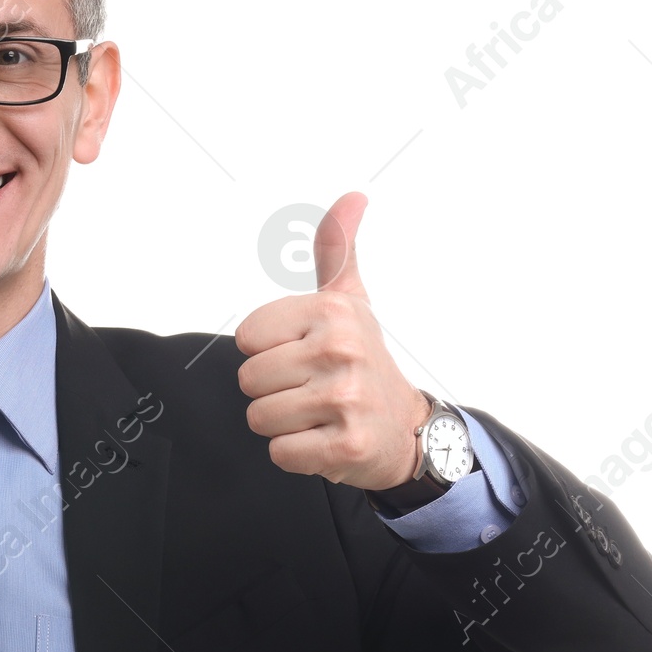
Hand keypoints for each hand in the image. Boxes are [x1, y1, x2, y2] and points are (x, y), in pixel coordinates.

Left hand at [236, 192, 430, 490]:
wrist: (405, 430)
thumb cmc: (364, 363)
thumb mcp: (350, 301)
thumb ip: (336, 251)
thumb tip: (352, 197)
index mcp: (333, 312)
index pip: (246, 337)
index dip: (269, 352)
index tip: (305, 355)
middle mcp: (342, 350)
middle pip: (249, 379)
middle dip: (274, 391)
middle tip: (313, 390)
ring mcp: (346, 400)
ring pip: (260, 418)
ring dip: (284, 424)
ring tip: (318, 415)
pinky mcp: (346, 446)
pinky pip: (280, 453)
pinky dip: (297, 454)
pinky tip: (325, 440)